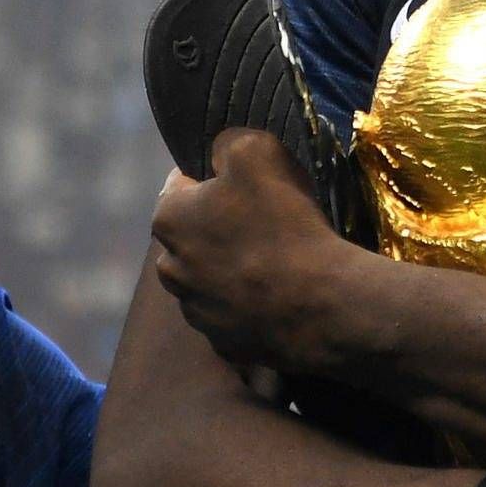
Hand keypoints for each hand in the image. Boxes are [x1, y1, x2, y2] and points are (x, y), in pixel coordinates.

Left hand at [150, 131, 359, 371]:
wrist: (318, 302)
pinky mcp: (224, 342)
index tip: (245, 184)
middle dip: (217, 227)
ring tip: (275, 262)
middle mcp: (169, 269)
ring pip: (208, 278)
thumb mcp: (257, 152)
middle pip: (192, 236)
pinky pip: (232, 313)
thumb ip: (228, 144)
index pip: (179, 185)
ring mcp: (196, 311)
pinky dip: (248, 304)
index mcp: (167, 220)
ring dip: (230, 268)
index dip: (212, 179)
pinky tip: (279, 295)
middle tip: (263, 223)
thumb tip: (220, 153)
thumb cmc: (282, 223)